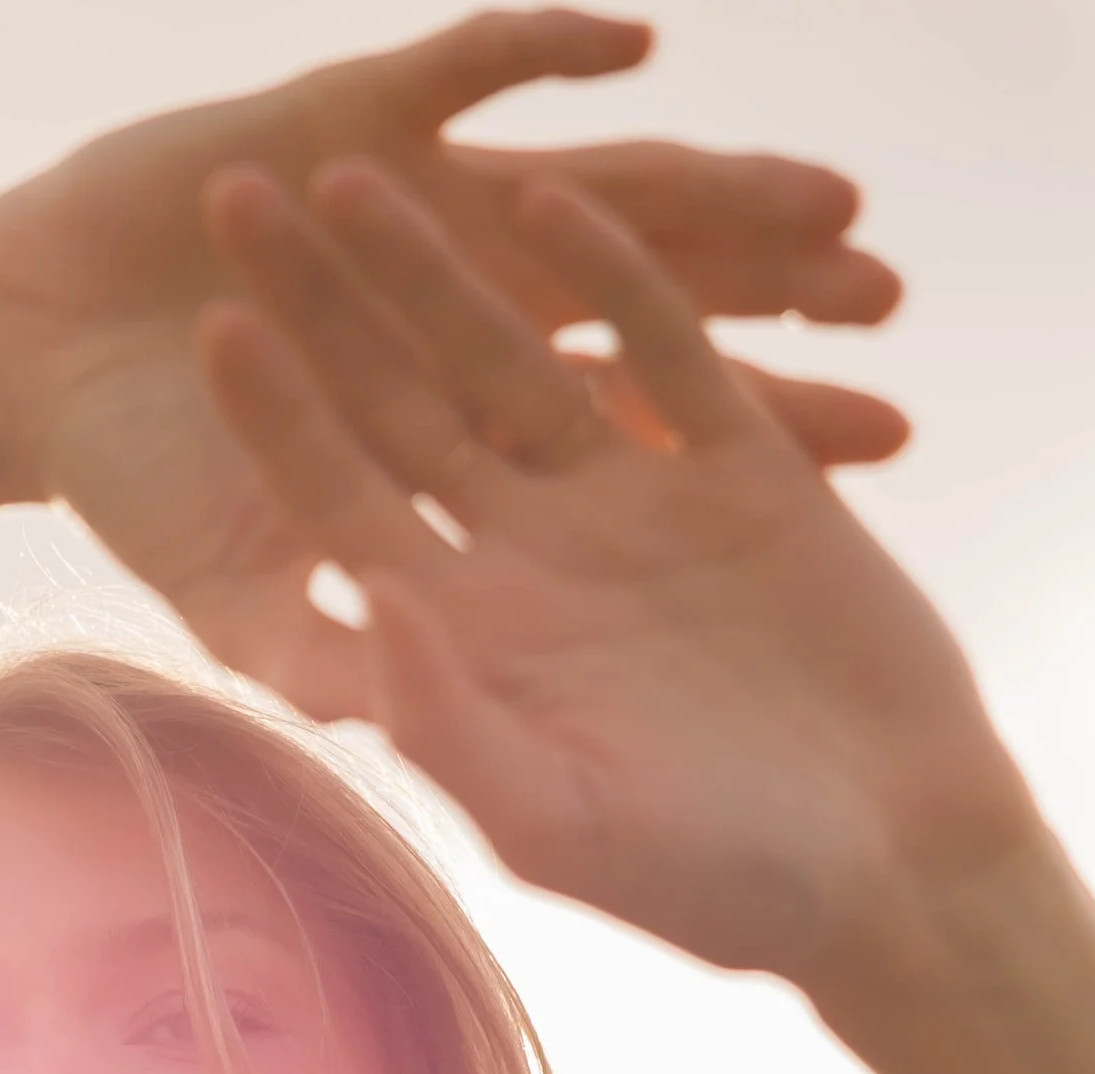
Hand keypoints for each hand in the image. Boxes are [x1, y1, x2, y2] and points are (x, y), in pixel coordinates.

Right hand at [0, 9, 906, 659]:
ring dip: (706, 189)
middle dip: (768, 304)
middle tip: (886, 298)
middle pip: (652, 306)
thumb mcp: (242, 612)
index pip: (633, 435)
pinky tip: (639, 50)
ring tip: (818, 181)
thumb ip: (349, 673)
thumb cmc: (126, 491)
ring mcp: (418, 220)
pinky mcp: (354, 125)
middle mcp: (468, 320)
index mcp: (463, 435)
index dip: (743, 441)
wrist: (13, 357)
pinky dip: (543, 61)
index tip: (863, 462)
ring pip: (594, 197)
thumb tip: (439, 742)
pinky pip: (470, 82)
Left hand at [189, 161, 1031, 984]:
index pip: (343, 502)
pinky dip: (615, 274)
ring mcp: (631, 502)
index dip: (279, 414)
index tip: (210, 325)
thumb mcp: (554, 822)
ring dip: (442, 265)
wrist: (884, 871)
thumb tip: (361, 593)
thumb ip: (448, 717)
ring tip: (363, 166)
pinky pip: (666, 347)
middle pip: (401, 404)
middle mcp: (530, 555)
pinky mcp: (742, 466)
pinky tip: (551, 196)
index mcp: (464, 638)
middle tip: (241, 194)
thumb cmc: (708, 886)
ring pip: (515, 354)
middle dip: (325, 303)